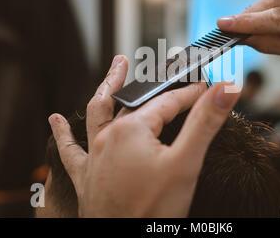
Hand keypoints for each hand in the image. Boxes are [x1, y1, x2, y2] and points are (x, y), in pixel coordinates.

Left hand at [48, 55, 239, 216]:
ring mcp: (95, 156)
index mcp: (131, 130)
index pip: (168, 101)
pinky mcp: (87, 176)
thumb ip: (205, 122)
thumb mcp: (185, 163)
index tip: (208, 88)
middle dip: (156, 86)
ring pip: (98, 113)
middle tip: (164, 68)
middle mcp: (109, 137)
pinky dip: (62, 133)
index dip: (192, 93)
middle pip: (136, 102)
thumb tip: (225, 89)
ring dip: (106, 87)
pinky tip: (54, 120)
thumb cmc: (152, 211)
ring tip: (115, 67)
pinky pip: (69, 150)